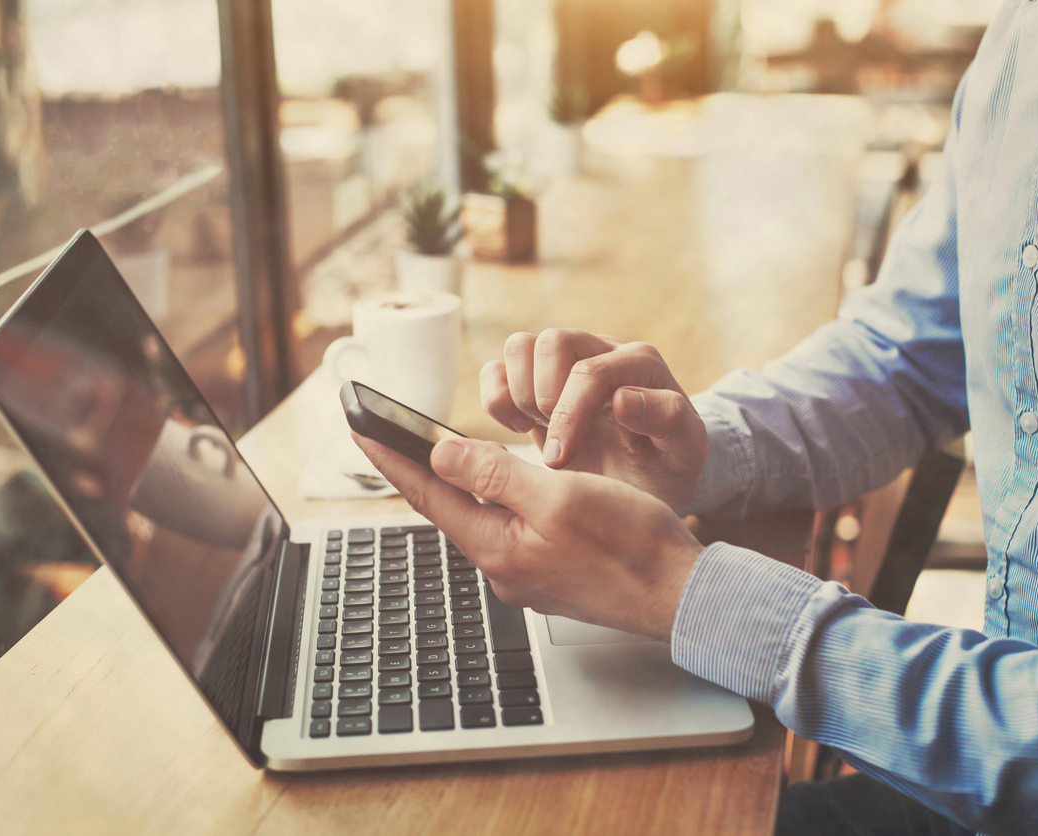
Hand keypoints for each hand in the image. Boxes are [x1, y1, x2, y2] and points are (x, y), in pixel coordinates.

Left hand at [354, 434, 703, 639]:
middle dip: (416, 469)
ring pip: (479, 518)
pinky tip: (500, 487)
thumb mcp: (559, 496)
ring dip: (458, 484)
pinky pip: (508, 528)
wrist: (677, 594)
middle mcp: (502, 565)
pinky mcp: (548, 572)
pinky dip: (495, 500)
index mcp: (497, 546)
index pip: (427, 494)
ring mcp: (525, 573)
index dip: (392, 457)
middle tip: (387, 434)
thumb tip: (440, 456)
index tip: (360, 427)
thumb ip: (496, 475)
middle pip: (447, 507)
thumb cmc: (630, 545)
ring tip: (434, 452)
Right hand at [480, 329, 708, 508]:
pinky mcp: (536, 381)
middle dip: (545, 398)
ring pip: (520, 346)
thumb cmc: (666, 466)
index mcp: (641, 364)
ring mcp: (566, 363)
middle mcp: (601, 352)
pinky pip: (498, 368)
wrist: (646, 481)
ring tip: (540, 430)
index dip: (570, 413)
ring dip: (520, 394)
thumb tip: (623, 398)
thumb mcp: (685, 453)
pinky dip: (497, 397)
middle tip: (558, 443)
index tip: (563, 459)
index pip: (591, 370)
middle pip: (552, 342)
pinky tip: (520, 427)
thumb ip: (668, 420)